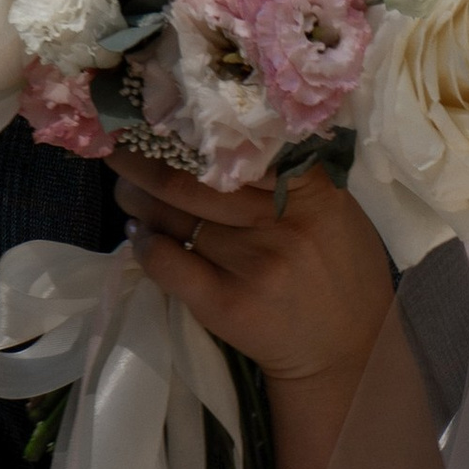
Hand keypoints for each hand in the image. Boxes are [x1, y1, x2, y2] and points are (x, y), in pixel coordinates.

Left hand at [114, 149, 402, 468]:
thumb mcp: (338, 213)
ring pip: (174, 216)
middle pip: (192, 178)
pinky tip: (139, 234)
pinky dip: (144, 244)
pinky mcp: (226, 304)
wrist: (348, 355)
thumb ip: (297, 175)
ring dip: (137, 197)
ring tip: (125, 187)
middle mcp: (279, 225)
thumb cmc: (342, 273)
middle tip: (121, 146)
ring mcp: (251, 265)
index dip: (194, 128)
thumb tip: (231, 132)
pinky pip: (167, 263)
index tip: (164, 113)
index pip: (242, 145)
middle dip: (144, 159)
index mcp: (311, 194)